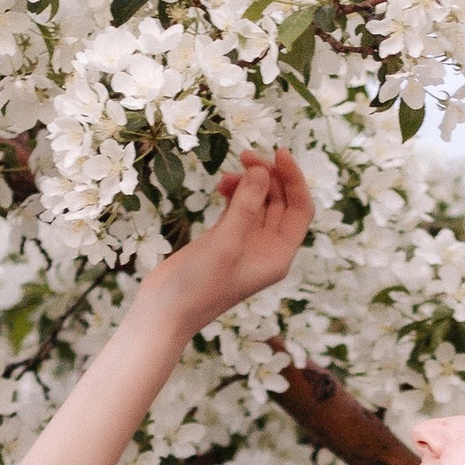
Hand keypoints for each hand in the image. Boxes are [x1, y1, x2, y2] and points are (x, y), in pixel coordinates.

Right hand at [147, 149, 313, 328]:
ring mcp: (246, 243)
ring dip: (248, 182)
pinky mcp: (224, 238)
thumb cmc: (198, 285)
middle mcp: (267, 249)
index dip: (294, 179)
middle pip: (281, 201)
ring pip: (259, 202)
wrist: (164, 311)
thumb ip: (246, 206)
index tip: (278, 153)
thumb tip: (261, 171)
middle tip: (245, 155)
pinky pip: (239, 207)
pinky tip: (220, 184)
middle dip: (268, 176)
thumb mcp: (225, 243)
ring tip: (226, 175)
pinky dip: (234, 192)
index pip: (300, 209)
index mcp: (278, 255)